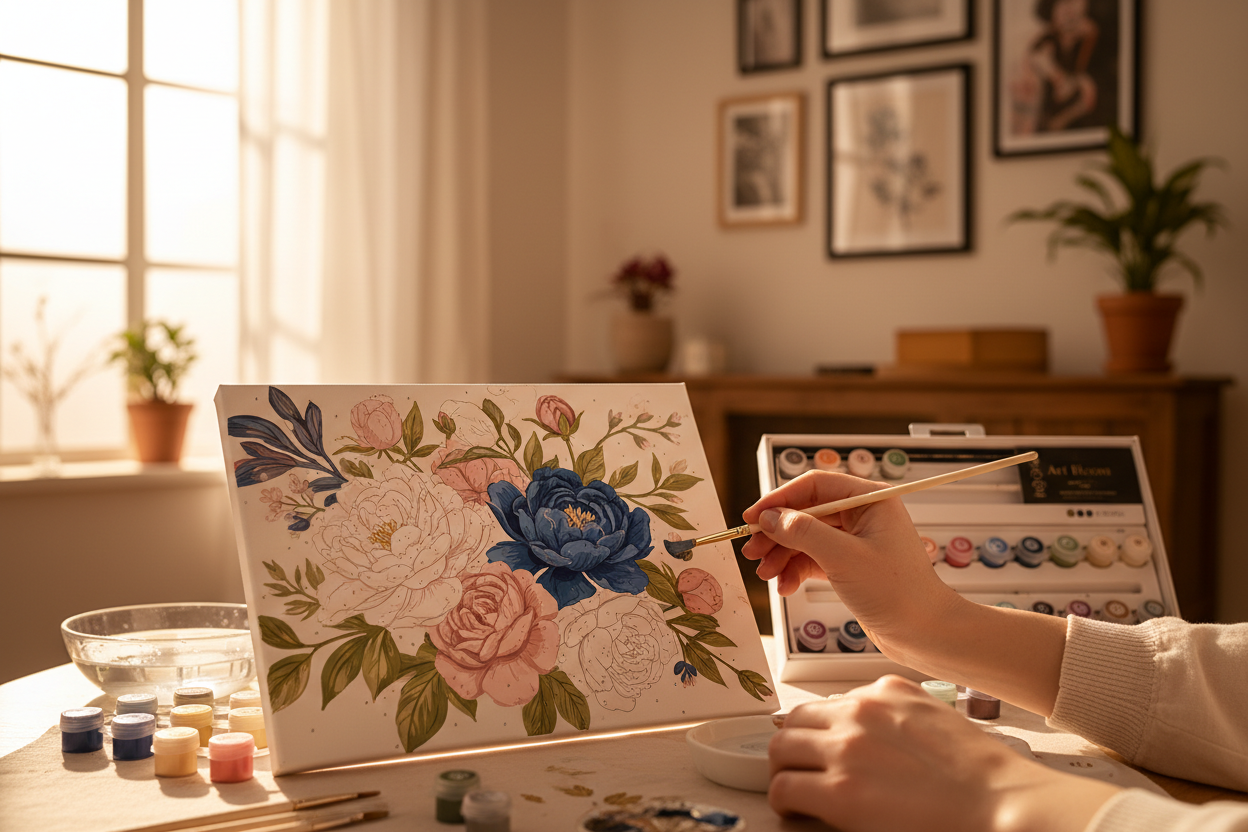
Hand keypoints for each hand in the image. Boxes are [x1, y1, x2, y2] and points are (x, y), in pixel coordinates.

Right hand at [740, 471, 962, 665]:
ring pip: (806, 537)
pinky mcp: (851, 563)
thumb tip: (771, 518)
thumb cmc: (900, 593)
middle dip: (777, 533)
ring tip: (766, 574)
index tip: (753, 518)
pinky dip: (796, 570)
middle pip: (805, 512)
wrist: (925, 633)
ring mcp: (856, 540)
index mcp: (870, 499)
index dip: (779, 499)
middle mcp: (863, 514)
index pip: (814, 486)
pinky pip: (813, 558)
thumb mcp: (844, 558)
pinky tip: (785, 586)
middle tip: (752, 550)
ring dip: (782, 554)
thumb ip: (803, 533)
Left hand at [768, 676, 1118, 831]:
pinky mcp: (839, 791)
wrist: (999, 802)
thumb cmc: (978, 773)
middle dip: (792, 745)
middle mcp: (859, 712)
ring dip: (783, 769)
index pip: (828, 703)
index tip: (816, 747)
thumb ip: (895, 711)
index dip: (817, 730)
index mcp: (884, 691)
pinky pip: (785, 787)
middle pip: (795, 720)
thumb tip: (861, 722)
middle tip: (796, 768)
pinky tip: (796, 809)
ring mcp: (846, 749)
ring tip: (793, 790)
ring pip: (781, 749)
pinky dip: (783, 799)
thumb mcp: (934, 716)